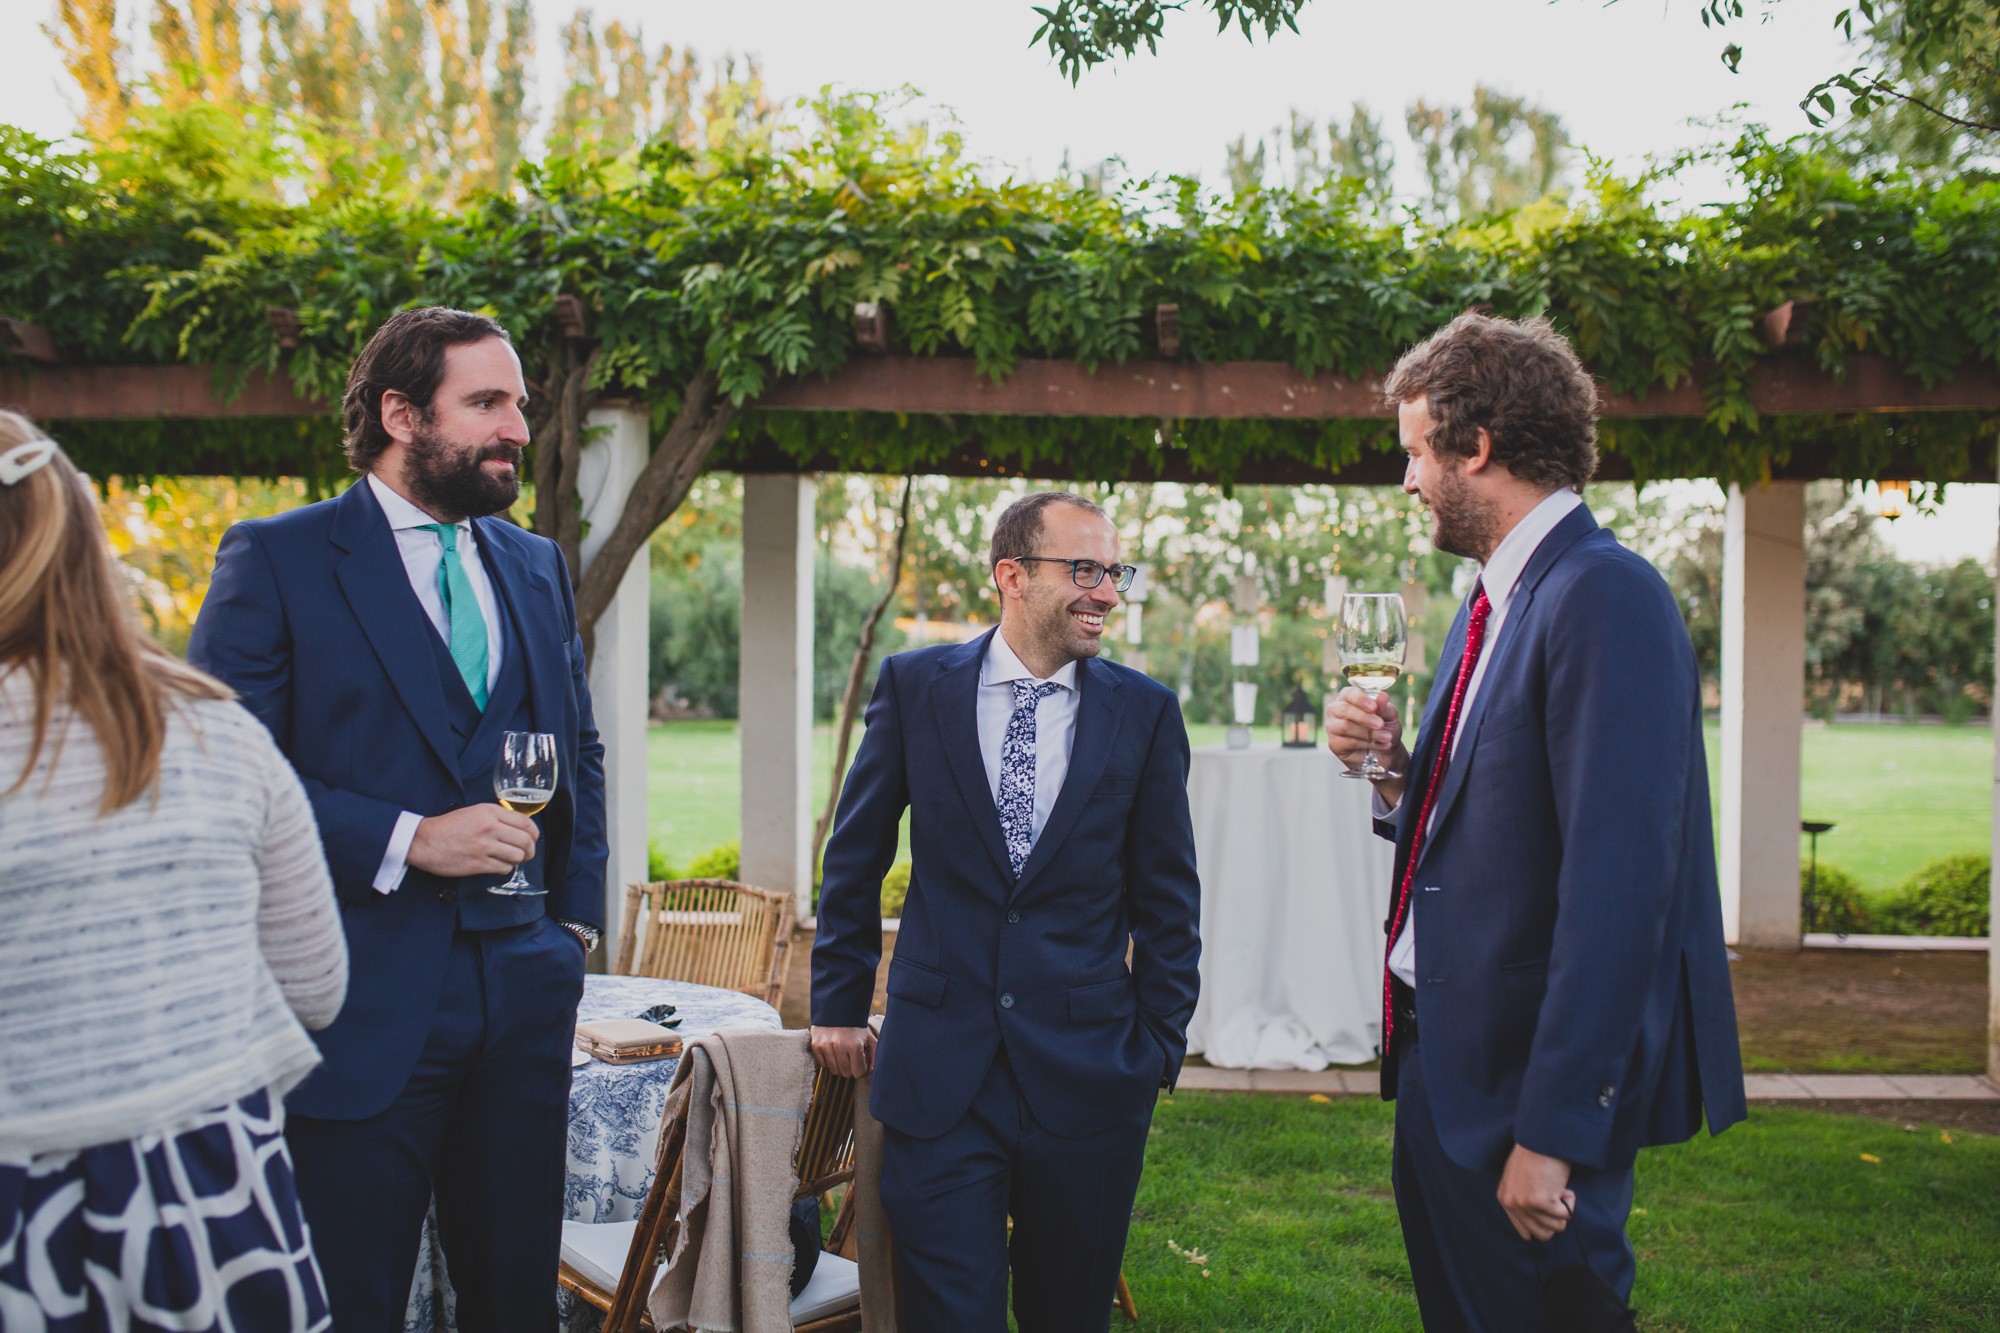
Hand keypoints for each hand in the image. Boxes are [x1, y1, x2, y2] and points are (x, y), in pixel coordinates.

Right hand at [407, 804, 539, 878]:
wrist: (424, 841)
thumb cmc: (448, 827)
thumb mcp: (474, 812)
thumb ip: (496, 817)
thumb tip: (518, 828)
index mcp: (490, 812)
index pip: (525, 822)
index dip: (533, 833)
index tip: (532, 838)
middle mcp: (490, 827)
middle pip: (525, 841)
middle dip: (530, 850)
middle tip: (526, 854)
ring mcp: (485, 846)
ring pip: (517, 856)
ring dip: (517, 860)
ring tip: (510, 860)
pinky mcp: (478, 864)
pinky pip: (504, 868)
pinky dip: (505, 869)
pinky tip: (497, 865)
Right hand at [810, 1025, 875, 1078]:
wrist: (836, 1011)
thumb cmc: (856, 1029)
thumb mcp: (869, 1040)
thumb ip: (874, 1058)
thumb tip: (869, 1076)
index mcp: (855, 1045)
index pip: (858, 1073)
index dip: (861, 1069)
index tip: (860, 1062)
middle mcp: (839, 1046)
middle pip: (846, 1074)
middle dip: (850, 1068)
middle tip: (851, 1057)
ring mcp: (826, 1046)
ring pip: (834, 1071)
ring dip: (839, 1066)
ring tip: (842, 1054)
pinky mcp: (815, 1046)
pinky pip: (822, 1065)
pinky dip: (828, 1061)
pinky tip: (832, 1051)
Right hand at [1325, 686, 1408, 805]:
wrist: (1386, 752)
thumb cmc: (1385, 728)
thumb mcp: (1390, 716)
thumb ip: (1384, 707)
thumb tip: (1382, 696)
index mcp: (1349, 698)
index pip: (1349, 694)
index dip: (1360, 699)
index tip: (1374, 707)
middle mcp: (1336, 710)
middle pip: (1344, 710)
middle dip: (1364, 717)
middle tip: (1380, 724)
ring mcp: (1333, 727)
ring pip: (1345, 727)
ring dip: (1368, 733)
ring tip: (1386, 737)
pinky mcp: (1334, 743)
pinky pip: (1348, 742)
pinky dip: (1366, 744)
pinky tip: (1379, 745)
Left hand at [1496, 1143, 1575, 1241]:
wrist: (1541, 1138)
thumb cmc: (1534, 1154)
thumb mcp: (1518, 1178)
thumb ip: (1523, 1199)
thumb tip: (1536, 1222)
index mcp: (1505, 1199)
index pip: (1525, 1231)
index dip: (1543, 1225)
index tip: (1550, 1213)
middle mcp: (1512, 1204)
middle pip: (1542, 1234)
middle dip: (1555, 1221)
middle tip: (1557, 1201)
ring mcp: (1525, 1204)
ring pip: (1557, 1226)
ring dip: (1564, 1209)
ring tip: (1559, 1188)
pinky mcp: (1541, 1202)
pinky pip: (1566, 1214)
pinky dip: (1570, 1201)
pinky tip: (1563, 1186)